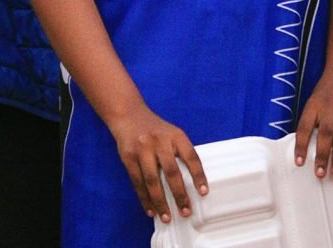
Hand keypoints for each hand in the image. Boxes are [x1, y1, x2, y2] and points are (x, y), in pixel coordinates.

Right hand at [109, 104, 207, 222]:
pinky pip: (137, 182)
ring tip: (167, 218)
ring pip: (152, 180)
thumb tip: (191, 182)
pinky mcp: (128, 157)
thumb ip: (180, 152)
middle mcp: (159, 141)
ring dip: (160, 202)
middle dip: (179, 195)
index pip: (191, 156)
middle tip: (186, 212)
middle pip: (171, 171)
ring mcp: (142, 149)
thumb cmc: (155, 129)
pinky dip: (144, 198)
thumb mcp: (171, 133)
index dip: (198, 175)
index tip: (204, 192)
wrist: (128, 114)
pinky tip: (150, 210)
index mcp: (175, 135)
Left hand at [294, 66, 332, 177]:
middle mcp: (330, 106)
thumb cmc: (327, 90)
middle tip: (320, 173)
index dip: (301, 145)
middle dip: (322, 155)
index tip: (299, 162)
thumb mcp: (314, 101)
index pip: (304, 127)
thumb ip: (311, 121)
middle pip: (325, 133)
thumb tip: (305, 147)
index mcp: (314, 104)